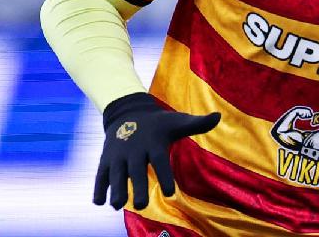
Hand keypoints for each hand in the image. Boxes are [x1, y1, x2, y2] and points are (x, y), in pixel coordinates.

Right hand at [94, 92, 220, 209]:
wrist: (128, 112)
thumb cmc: (159, 123)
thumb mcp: (177, 122)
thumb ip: (198, 124)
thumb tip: (219, 116)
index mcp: (154, 142)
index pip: (160, 161)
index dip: (165, 176)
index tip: (170, 193)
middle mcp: (135, 149)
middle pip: (136, 170)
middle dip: (138, 187)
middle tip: (141, 205)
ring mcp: (118, 154)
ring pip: (116, 173)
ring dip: (116, 189)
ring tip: (117, 205)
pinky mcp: (106, 159)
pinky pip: (101, 174)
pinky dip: (99, 187)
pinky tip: (99, 202)